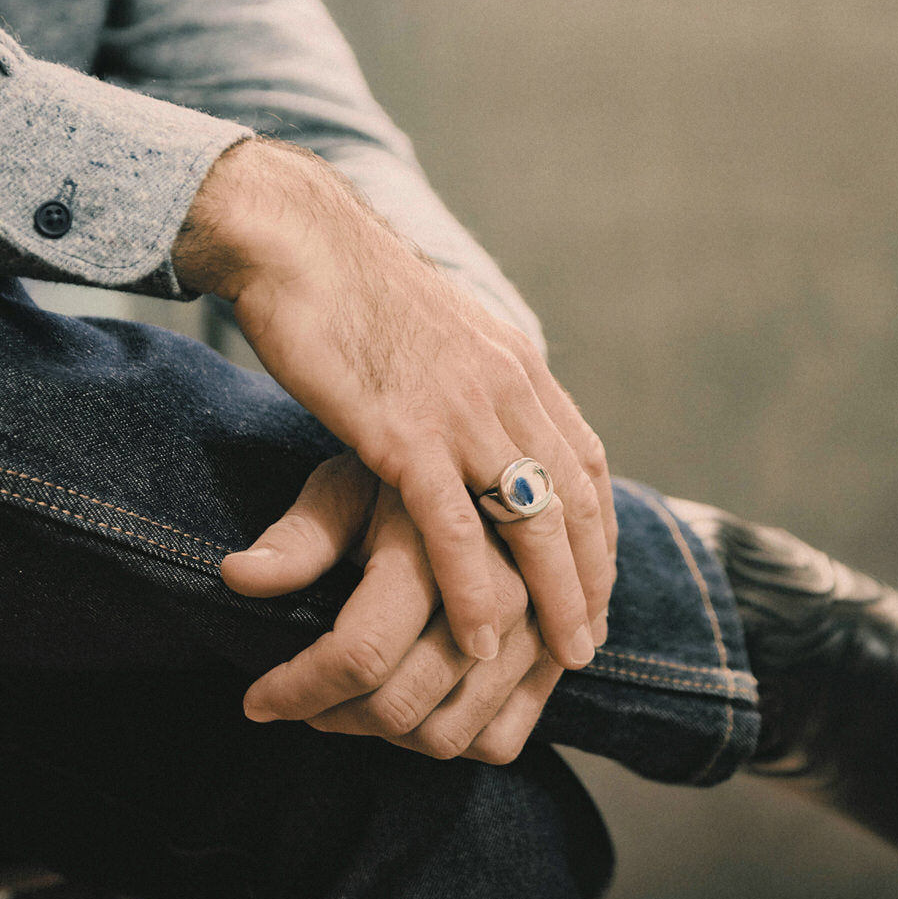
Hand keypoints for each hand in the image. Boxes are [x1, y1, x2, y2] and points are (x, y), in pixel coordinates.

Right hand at [175, 137, 615, 668]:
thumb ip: (469, 373)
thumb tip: (478, 407)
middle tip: (591, 639)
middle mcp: (507, 385)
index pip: (584, 456)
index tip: (597, 580)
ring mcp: (462, 409)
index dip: (598, 527)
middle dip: (591, 575)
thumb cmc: (351, 289)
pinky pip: (456, 527)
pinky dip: (477, 589)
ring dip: (556, 595)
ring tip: (566, 656)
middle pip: (575, 497)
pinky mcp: (406, 432)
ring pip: (534, 519)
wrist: (298, 243)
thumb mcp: (438, 328)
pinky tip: (483, 637)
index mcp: (515, 360)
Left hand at [223, 451, 604, 760]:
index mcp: (438, 544)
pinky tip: (413, 705)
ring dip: (385, 735)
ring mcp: (539, 628)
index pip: (359, 653)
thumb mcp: (348, 484)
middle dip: (333, 716)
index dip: (296, 689)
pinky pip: (499, 739)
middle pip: (401, 705)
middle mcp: (500, 591)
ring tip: (352, 700)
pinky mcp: (557, 656)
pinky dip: (449, 740)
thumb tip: (235, 575)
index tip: (255, 699)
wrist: (503, 467)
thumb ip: (299, 536)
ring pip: (448, 735)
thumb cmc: (408, 475)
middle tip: (300, 699)